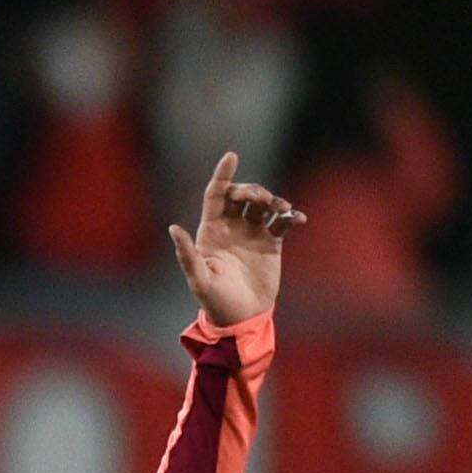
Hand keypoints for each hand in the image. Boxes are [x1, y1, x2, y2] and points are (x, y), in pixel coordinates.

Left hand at [172, 152, 302, 329]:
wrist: (241, 316)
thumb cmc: (215, 301)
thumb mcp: (199, 279)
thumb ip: (187, 254)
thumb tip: (173, 228)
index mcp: (210, 231)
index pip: (216, 194)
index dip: (223, 174)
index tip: (231, 155)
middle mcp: (231, 227)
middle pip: (241, 195)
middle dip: (252, 189)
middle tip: (260, 199)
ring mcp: (252, 232)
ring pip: (264, 204)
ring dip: (273, 200)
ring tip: (281, 210)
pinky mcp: (272, 242)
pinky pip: (284, 221)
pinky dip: (292, 215)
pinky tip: (298, 219)